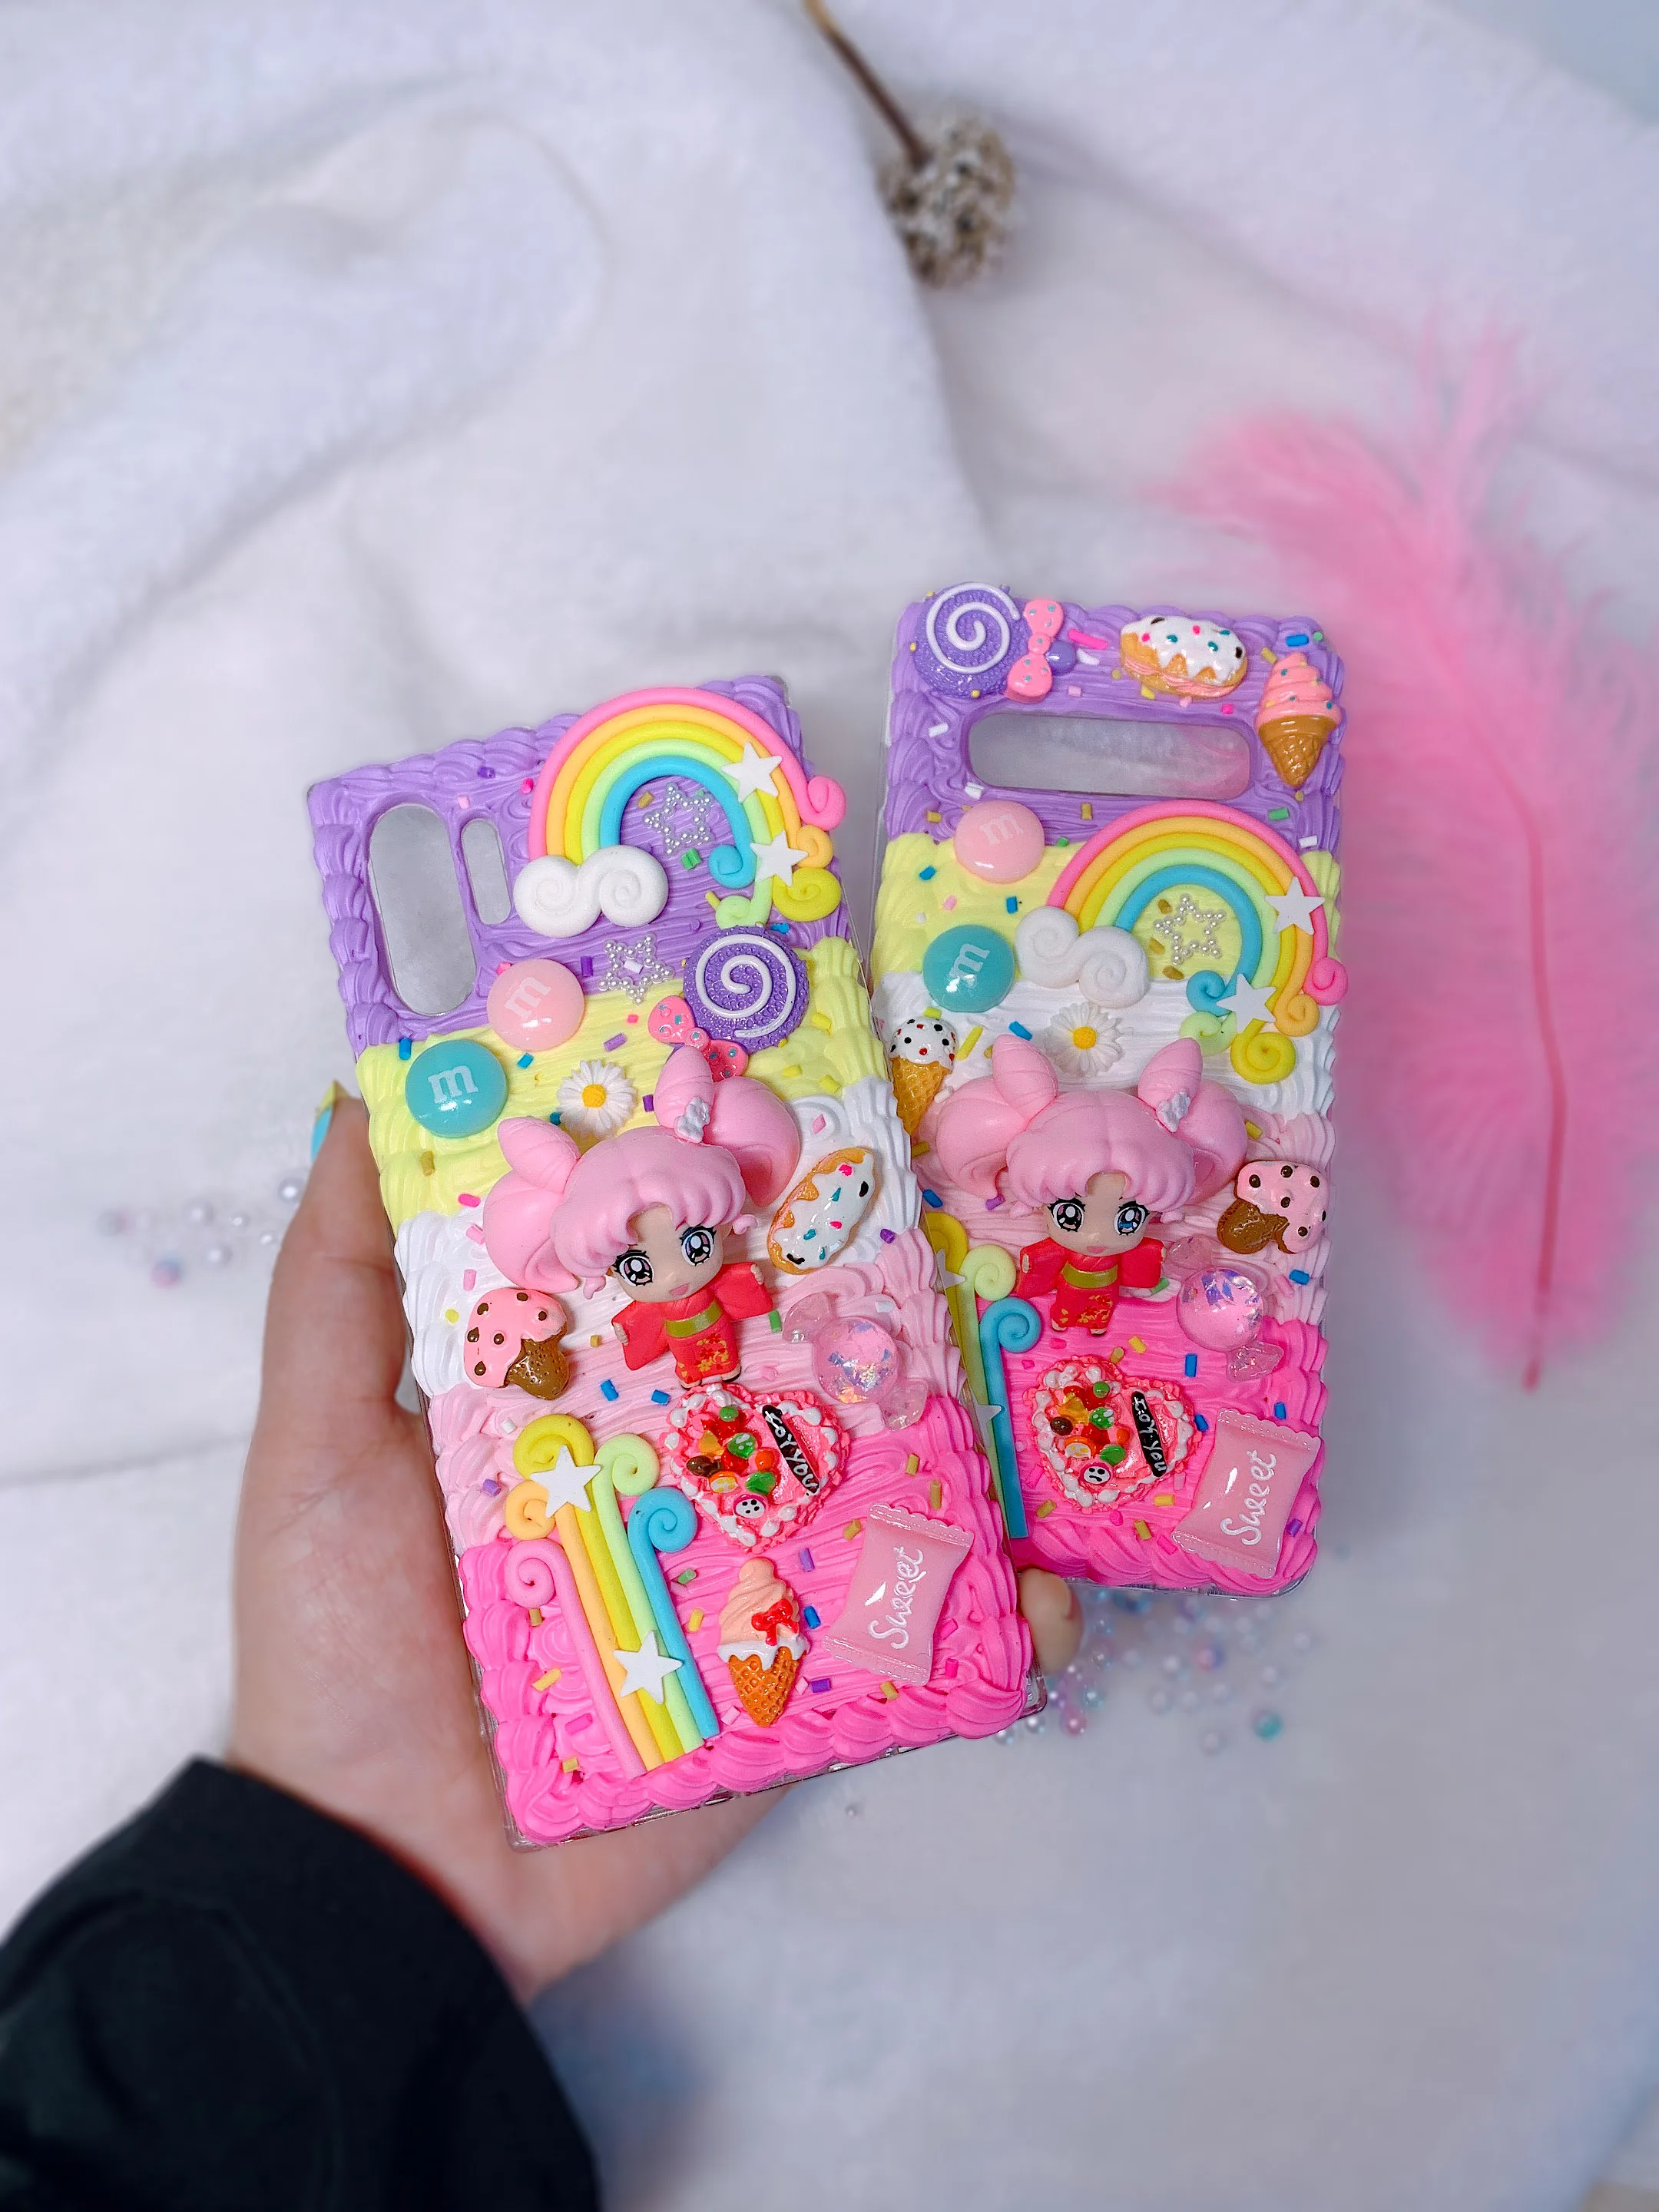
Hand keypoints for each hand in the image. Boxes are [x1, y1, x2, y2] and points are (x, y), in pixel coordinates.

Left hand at [230, 1097, 1078, 2000]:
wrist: (382, 1883)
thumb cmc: (337, 1647)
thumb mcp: (316, 1449)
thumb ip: (339, 1285)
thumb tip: (364, 1103)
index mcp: (578, 1398)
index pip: (675, 1268)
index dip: (736, 1184)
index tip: (818, 1082)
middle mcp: (674, 1466)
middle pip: (799, 1366)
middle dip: (894, 1299)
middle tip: (999, 1218)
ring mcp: (744, 1575)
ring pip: (878, 1491)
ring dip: (974, 1450)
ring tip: (1066, 1389)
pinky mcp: (791, 1685)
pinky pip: (905, 1645)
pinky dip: (992, 1628)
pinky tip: (1049, 1600)